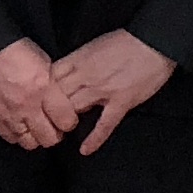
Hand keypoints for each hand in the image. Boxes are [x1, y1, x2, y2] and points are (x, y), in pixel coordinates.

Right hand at [0, 39, 67, 150]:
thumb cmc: (14, 51)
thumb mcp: (45, 63)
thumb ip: (54, 87)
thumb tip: (62, 102)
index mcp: (43, 88)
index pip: (66, 121)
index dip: (70, 121)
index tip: (67, 118)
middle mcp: (27, 105)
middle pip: (49, 139)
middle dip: (56, 134)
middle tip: (54, 125)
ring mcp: (10, 114)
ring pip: (30, 143)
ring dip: (36, 137)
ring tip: (37, 126)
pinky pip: (11, 138)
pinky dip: (18, 134)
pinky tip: (20, 124)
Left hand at [42, 29, 177, 155]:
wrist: (154, 42)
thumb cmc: (125, 42)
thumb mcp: (93, 45)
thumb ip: (78, 60)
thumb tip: (66, 74)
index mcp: (79, 59)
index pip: (50, 77)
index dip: (42, 90)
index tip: (39, 99)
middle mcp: (86, 75)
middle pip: (57, 96)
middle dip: (49, 108)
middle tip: (46, 120)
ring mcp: (103, 90)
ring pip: (74, 109)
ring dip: (66, 121)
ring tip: (61, 131)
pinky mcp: (121, 102)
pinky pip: (104, 124)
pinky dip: (94, 139)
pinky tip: (85, 150)